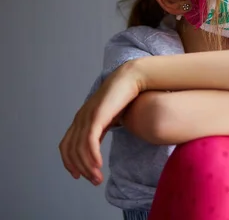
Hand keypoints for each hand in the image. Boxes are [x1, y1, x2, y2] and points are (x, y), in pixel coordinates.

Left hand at [58, 62, 141, 184]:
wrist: (131, 79)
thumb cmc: (123, 97)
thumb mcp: (109, 117)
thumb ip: (101, 129)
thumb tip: (99, 144)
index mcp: (81, 119)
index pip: (66, 145)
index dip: (69, 162)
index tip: (78, 176)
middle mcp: (80, 118)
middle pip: (72, 150)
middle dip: (81, 168)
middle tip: (94, 181)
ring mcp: (87, 117)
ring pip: (80, 148)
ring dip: (88, 166)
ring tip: (98, 177)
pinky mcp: (97, 116)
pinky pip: (90, 141)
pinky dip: (92, 155)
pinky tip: (98, 165)